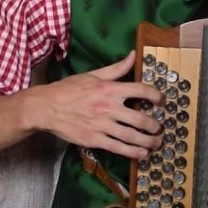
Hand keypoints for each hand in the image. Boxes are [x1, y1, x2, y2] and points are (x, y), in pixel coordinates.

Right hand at [32, 51, 164, 158]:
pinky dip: (133, 152)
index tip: (161, 101)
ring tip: (156, 143)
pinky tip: (142, 153)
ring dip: (148, 141)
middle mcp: (109, 107)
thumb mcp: (93, 75)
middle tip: (160, 129)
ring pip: (132, 136)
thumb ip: (116, 68)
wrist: (46, 108)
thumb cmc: (68, 89)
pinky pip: (118, 147)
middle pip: (140, 118)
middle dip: (154, 126)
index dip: (155, 95)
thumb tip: (133, 55)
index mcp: (109, 89)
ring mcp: (102, 125)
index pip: (140, 89)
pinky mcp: (94, 139)